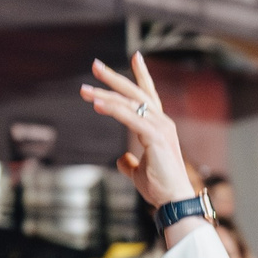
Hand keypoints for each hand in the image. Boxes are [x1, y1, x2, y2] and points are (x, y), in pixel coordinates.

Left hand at [80, 54, 192, 211]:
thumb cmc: (160, 188)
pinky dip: (112, 109)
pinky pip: (129, 118)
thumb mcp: (139, 172)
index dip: (142, 75)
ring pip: (129, 104)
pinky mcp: (155, 137)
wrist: (173, 202)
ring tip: (84, 90)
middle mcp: (162, 123)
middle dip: (114, 78)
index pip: (149, 96)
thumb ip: (130, 163)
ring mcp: (161, 128)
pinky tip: (95, 105)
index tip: (135, 55)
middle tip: (95, 65)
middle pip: (136, 93)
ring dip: (104, 94)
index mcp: (160, 127)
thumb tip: (121, 159)